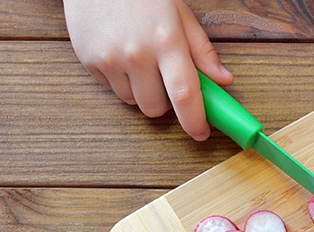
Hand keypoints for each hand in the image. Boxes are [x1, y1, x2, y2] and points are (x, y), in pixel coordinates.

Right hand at [63, 0, 232, 140]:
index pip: (185, 94)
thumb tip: (224, 81)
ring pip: (133, 102)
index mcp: (167, 42)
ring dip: (142, 92)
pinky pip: (112, 89)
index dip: (195, 121)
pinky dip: (121, 82)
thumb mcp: (181, 15)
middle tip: (166, 80)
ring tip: (142, 62)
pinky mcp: (90, 61)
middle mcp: (137, 54)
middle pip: (156, 108)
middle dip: (166, 103)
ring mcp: (110, 59)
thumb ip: (203, 51)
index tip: (201, 133)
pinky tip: (122, 55)